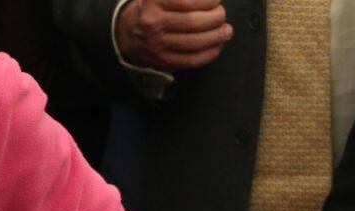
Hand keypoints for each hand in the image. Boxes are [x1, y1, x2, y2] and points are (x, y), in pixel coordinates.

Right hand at [116, 0, 233, 71]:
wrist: (127, 34)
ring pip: (196, 42)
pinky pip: (193, 59)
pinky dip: (211, 53)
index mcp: (152, 1)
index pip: (187, 1)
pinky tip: (218, 45)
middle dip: (215, 18)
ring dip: (217, 36)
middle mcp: (153, 22)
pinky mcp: (164, 60)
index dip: (208, 0)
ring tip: (226, 30)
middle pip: (193, 22)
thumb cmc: (152, 10)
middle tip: (221, 14)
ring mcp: (158, 44)